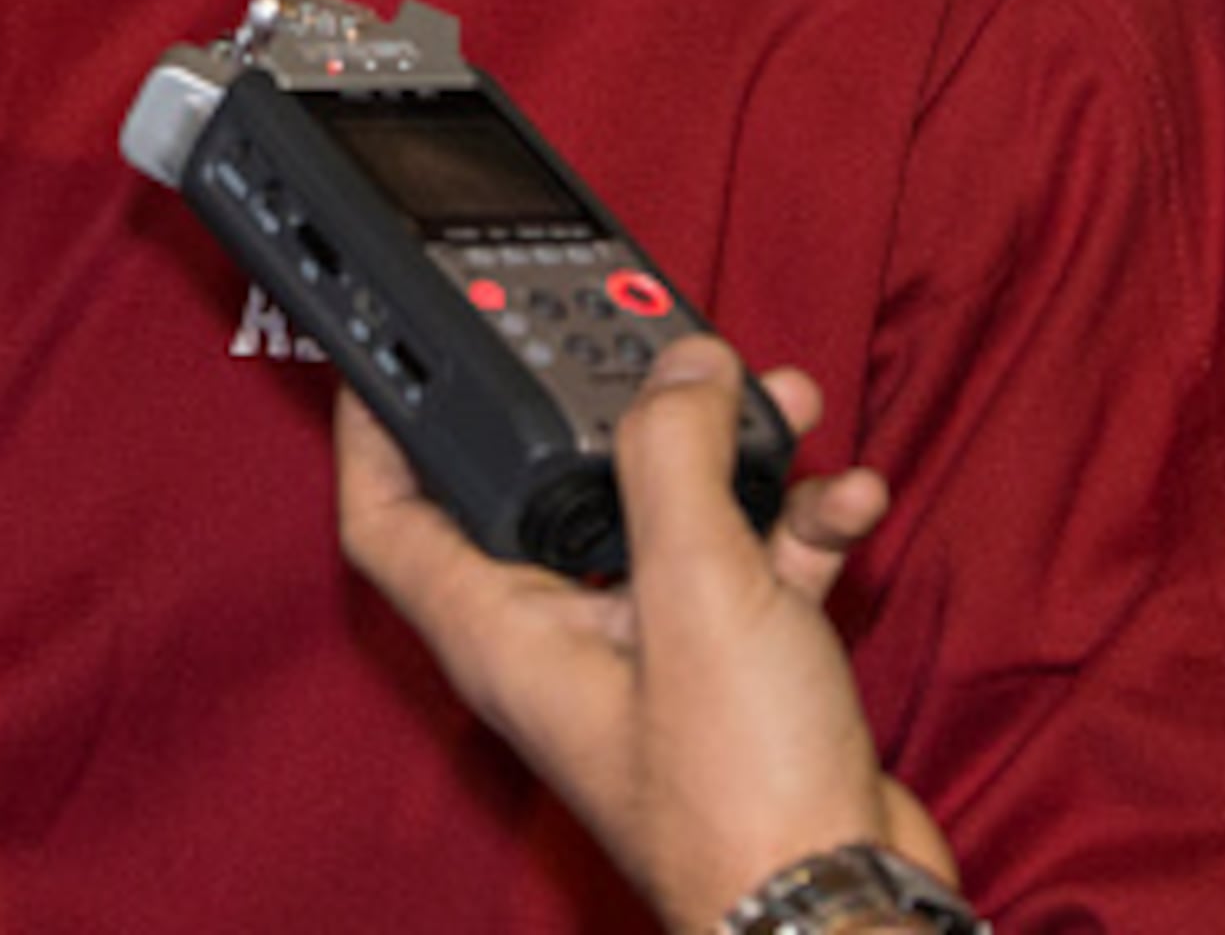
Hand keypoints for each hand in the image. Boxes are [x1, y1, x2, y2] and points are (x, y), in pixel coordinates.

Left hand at [334, 337, 956, 934]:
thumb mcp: (694, 587)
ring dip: (730, 454)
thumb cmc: (739, 800)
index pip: (391, 514)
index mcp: (503, 630)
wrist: (843, 909)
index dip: (377, 425)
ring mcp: (650, 656)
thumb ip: (675, 457)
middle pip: (554, 489)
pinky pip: (752, 565)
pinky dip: (796, 523)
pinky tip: (847, 499)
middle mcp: (563, 641)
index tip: (392, 347)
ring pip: (670, 516)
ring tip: (780, 401)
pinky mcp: (734, 673)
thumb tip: (680, 369)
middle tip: (650, 346)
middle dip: (615, 410)